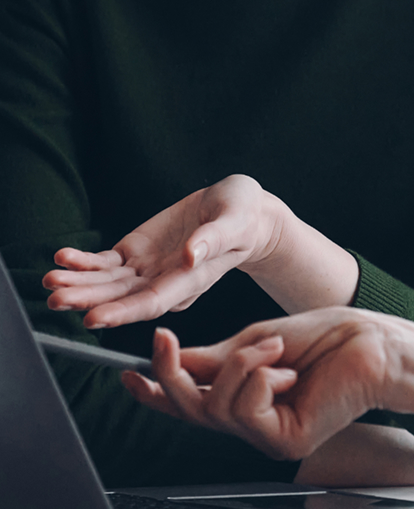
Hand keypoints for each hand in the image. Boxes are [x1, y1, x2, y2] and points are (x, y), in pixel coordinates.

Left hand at [44, 175, 282, 327]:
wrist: (239, 212)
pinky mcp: (136, 253)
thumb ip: (214, 240)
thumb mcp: (235, 222)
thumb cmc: (243, 217)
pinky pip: (105, 264)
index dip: (122, 312)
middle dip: (87, 299)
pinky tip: (63, 258)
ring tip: (51, 280)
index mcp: (189, 281)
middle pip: (121, 297)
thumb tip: (189, 257)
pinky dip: (84, 262)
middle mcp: (164, 281)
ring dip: (78, 283)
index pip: (152, 302)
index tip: (93, 318)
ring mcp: (147, 269)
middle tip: (56, 298)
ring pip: (107, 284)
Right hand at [122, 308, 397, 460]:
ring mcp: (268, 435)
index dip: (156, 392)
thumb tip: (172, 359)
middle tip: (164, 341)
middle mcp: (253, 420)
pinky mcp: (284, 442)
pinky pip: (247, 410)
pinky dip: (260, 378)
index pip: (192, 400)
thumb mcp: (257, 339)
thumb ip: (215, 358)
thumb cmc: (328, 337)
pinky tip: (287, 369)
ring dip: (239, 365)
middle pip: (191, 409)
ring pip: (216, 408)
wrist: (372, 343)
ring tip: (272, 346)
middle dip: (173, 375)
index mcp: (246, 394)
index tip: (128, 374)